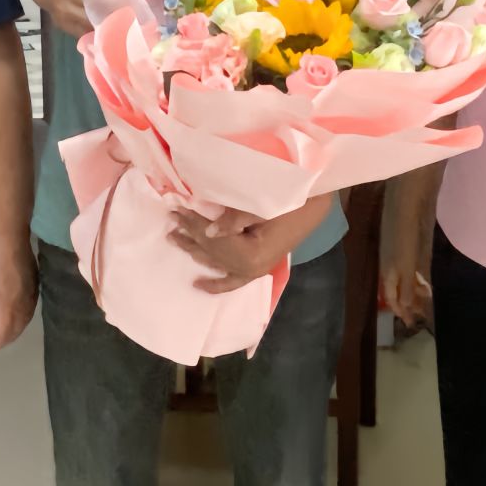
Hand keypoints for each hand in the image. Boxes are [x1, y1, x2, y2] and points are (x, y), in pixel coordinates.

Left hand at [0, 231, 36, 353]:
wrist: (10, 232)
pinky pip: (30, 310)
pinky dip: (22, 320)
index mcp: (6, 304)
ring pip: (25, 321)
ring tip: (2, 335)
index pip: (1, 334)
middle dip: (3, 341)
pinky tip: (16, 317)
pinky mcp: (35, 284)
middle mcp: (22, 303)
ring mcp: (31, 293)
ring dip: (14, 332)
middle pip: (16, 330)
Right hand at [41, 0, 135, 38]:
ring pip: (93, 23)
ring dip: (113, 25)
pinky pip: (88, 33)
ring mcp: (64, 14)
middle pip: (96, 4)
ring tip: (133, 26)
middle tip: (140, 13)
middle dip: (119, 9)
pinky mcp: (65, 27)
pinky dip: (103, 34)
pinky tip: (118, 34)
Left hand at [171, 196, 333, 294]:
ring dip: (196, 250)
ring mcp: (255, 271)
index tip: (176, 209)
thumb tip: (209, 231)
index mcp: (253, 254)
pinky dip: (216, 284)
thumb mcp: (264, 206)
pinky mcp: (258, 268)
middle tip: (171, 219)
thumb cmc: (292, 202)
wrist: (315, 207)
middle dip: (190, 234)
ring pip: (217, 262)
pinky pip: (233, 281)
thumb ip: (236, 219)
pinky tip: (199, 284)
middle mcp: (252, 268)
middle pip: (213, 251)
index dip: (194, 222)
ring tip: (175, 237)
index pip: (214, 237)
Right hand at [379, 223, 431, 328]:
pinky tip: (424, 279)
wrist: (408, 201)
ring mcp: (399, 255)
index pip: (393, 298)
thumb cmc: (405, 233)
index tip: (411, 325)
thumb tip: (406, 308)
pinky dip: (417, 278)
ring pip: (406, 279)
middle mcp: (391, 265)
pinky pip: (412, 268)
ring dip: (414, 291)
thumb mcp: (406, 264)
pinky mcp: (409, 245)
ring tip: (426, 301)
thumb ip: (407, 285)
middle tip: (421, 316)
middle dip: (408, 304)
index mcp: (388, 272)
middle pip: (399, 290)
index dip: (401, 311)